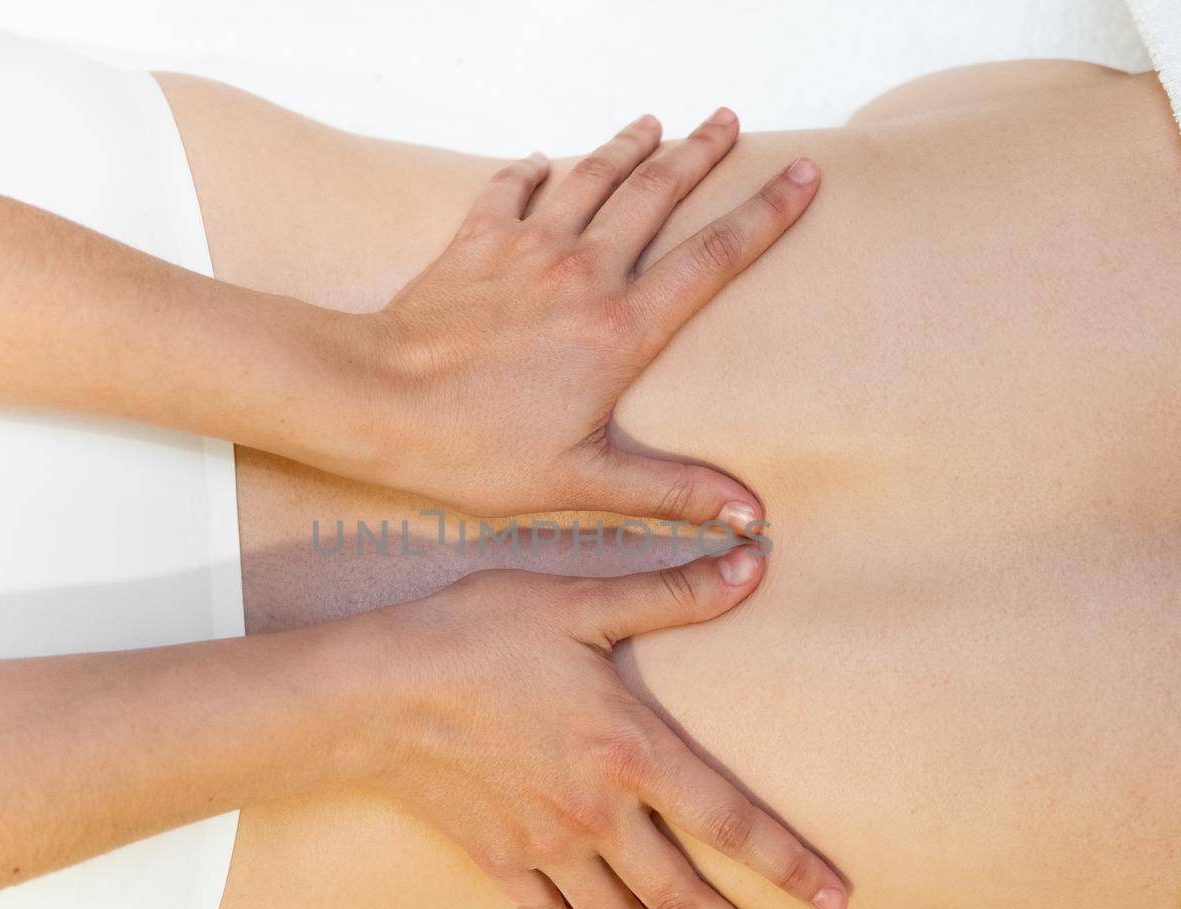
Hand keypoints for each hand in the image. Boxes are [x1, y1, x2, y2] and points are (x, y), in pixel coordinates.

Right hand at [352, 546, 847, 908]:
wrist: (379, 693)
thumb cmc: (480, 635)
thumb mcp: (580, 602)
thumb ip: (672, 592)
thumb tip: (753, 563)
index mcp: (632, 752)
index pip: (733, 822)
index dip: (791, 864)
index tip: (836, 899)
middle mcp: (598, 813)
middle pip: (682, 892)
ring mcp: (545, 843)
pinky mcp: (496, 855)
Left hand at [364, 110, 821, 529]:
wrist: (378, 402)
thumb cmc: (476, 450)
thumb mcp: (582, 481)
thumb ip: (669, 491)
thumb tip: (748, 516)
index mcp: (621, 329)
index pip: (713, 258)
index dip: (766, 214)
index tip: (803, 175)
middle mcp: (583, 273)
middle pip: (657, 194)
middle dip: (702, 152)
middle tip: (731, 120)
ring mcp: (527, 249)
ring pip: (592, 177)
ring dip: (628, 145)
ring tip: (656, 121)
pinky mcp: (476, 243)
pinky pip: (510, 188)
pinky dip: (529, 169)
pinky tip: (540, 161)